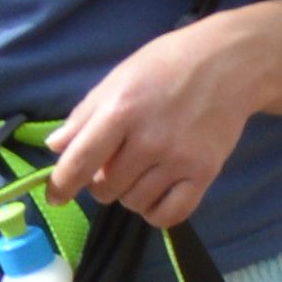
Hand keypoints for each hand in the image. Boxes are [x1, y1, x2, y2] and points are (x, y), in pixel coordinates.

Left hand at [49, 19, 271, 229]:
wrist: (226, 66)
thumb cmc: (165, 67)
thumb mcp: (118, 80)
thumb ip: (85, 115)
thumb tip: (55, 148)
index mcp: (121, 110)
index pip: (81, 160)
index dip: (62, 185)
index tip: (55, 197)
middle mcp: (148, 139)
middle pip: (107, 189)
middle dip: (101, 184)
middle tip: (112, 168)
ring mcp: (178, 160)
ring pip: (135, 203)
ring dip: (128, 196)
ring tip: (138, 175)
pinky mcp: (204, 175)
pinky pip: (169, 216)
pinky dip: (155, 213)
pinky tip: (154, 197)